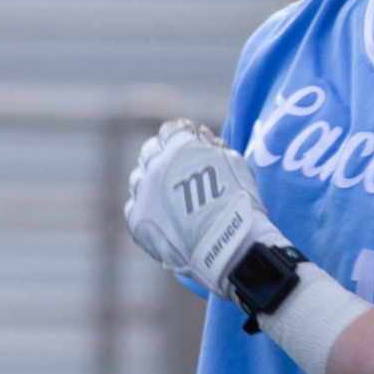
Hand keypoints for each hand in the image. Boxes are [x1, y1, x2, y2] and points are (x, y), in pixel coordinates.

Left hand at [125, 120, 279, 298]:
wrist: (228, 242)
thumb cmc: (238, 201)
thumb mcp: (234, 162)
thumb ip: (212, 147)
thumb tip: (201, 139)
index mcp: (179, 146)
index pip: (170, 131)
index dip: (180, 136)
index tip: (186, 143)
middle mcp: (156, 166)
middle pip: (150, 151)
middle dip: (162, 156)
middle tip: (174, 169)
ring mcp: (144, 193)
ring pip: (138, 179)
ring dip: (150, 182)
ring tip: (167, 195)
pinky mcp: (138, 220)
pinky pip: (134, 206)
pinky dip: (145, 207)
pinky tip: (160, 214)